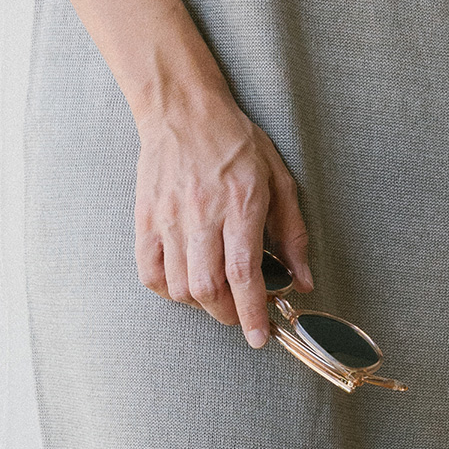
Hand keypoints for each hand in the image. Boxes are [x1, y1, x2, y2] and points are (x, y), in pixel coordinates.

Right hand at [134, 78, 312, 345]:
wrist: (182, 110)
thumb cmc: (236, 143)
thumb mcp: (279, 179)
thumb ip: (293, 234)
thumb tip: (303, 282)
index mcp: (240, 204)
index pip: (244, 274)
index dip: (252, 313)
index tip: (260, 338)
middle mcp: (202, 214)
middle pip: (209, 288)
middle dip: (228, 314)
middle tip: (240, 313)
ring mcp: (169, 218)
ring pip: (179, 286)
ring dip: (201, 303)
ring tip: (215, 294)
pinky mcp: (145, 219)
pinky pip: (150, 273)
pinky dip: (168, 289)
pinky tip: (184, 282)